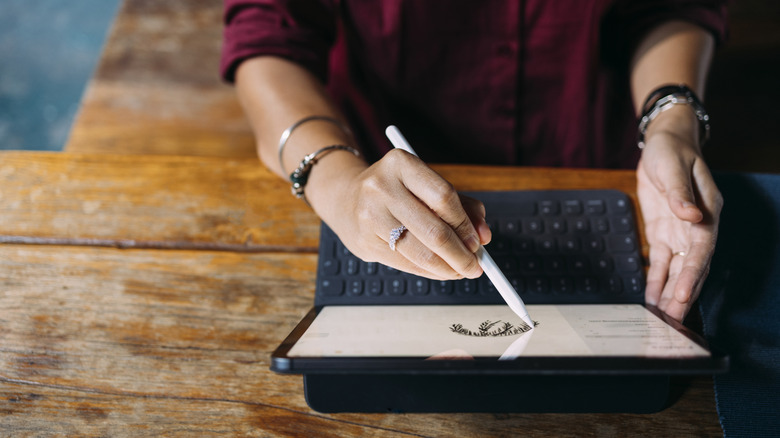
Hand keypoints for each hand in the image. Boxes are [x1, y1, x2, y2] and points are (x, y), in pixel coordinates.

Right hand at [312, 149, 491, 279]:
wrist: (346, 198)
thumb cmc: (397, 192)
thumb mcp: (427, 186)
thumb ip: (462, 206)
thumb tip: (483, 236)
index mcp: (401, 163)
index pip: (444, 197)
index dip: (465, 224)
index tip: (478, 242)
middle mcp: (382, 187)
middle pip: (434, 230)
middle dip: (461, 254)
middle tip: (476, 266)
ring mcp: (369, 215)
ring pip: (420, 252)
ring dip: (447, 268)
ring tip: (460, 270)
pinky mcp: (364, 242)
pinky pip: (406, 263)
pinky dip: (429, 271)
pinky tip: (440, 271)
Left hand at [637, 121, 722, 321]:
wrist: (665, 143)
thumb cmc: (673, 151)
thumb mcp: (673, 167)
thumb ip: (680, 193)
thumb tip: (691, 215)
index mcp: (707, 212)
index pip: (702, 248)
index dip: (693, 273)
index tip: (684, 293)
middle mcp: (696, 227)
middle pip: (692, 266)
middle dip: (683, 294)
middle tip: (673, 320)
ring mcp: (679, 233)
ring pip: (676, 270)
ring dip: (670, 293)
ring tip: (663, 318)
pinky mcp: (662, 235)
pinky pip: (659, 263)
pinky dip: (655, 281)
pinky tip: (651, 299)